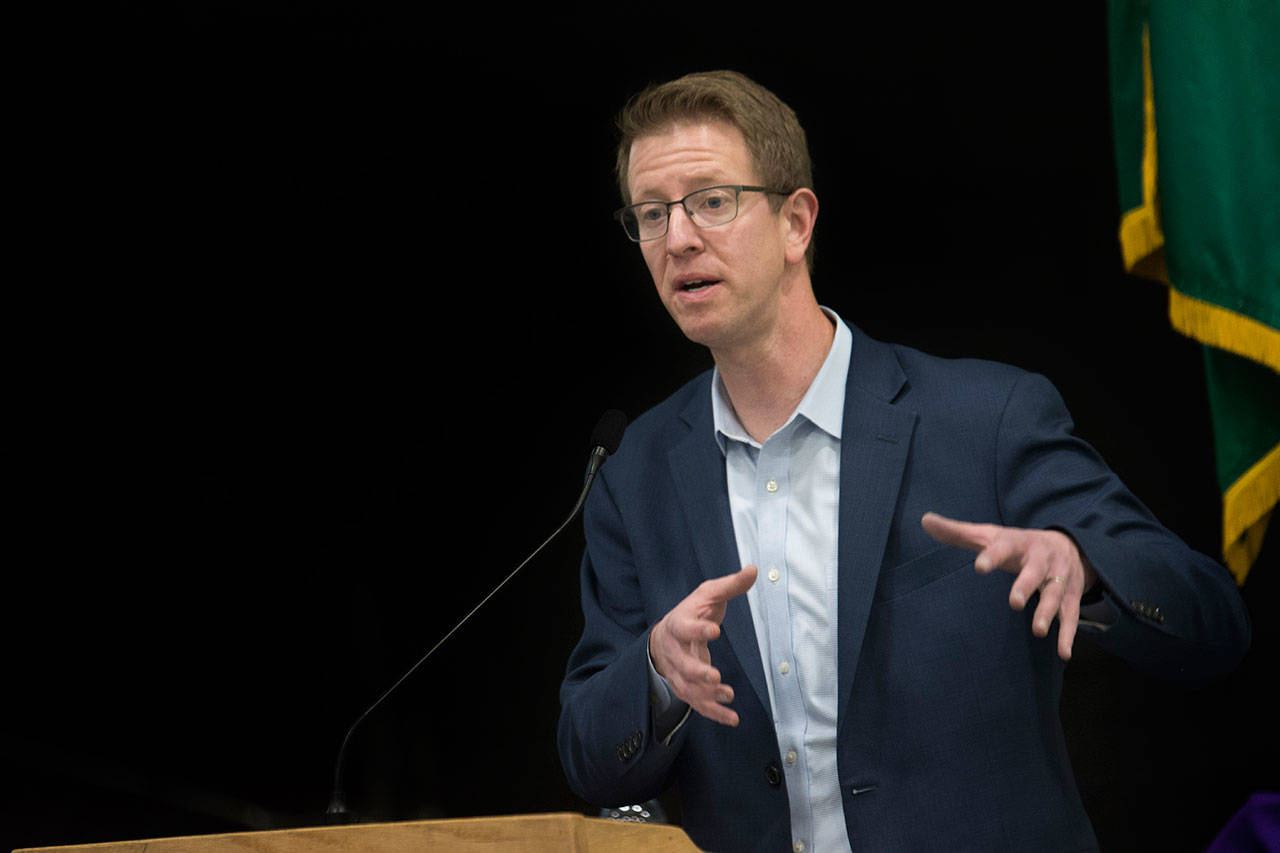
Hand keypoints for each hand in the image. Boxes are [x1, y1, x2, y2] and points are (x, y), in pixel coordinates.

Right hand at [649, 565, 756, 725]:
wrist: (664, 636)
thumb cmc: (691, 612)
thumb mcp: (708, 594)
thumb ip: (730, 585)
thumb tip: (754, 570)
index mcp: (679, 624)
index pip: (685, 627)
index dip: (698, 630)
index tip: (715, 630)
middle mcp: (675, 651)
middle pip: (682, 665)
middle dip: (697, 673)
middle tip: (715, 677)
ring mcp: (678, 672)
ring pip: (688, 688)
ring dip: (707, 696)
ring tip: (728, 696)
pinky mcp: (686, 687)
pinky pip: (697, 704)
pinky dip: (713, 713)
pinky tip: (732, 719)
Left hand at [921, 512, 1097, 659]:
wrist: (1068, 544)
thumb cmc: (1016, 544)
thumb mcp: (989, 535)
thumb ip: (957, 532)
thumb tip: (925, 520)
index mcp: (1017, 543)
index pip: (1003, 547)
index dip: (992, 556)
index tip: (979, 567)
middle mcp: (1041, 559)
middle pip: (1035, 572)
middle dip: (1026, 586)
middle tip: (1014, 603)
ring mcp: (1058, 578)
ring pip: (1055, 595)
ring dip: (1047, 612)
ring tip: (1037, 631)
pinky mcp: (1071, 596)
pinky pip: (1071, 616)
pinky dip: (1068, 634)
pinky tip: (1063, 654)